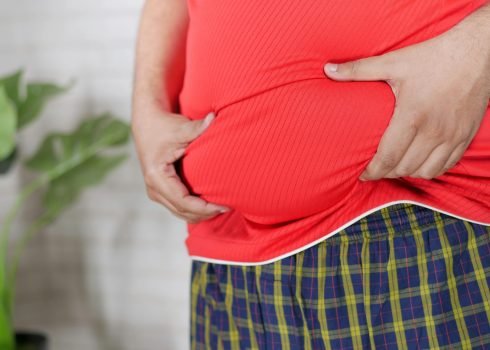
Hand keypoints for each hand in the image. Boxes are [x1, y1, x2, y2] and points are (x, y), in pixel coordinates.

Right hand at [131, 105, 229, 223]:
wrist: (148, 124)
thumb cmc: (164, 126)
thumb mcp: (181, 128)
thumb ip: (198, 127)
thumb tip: (214, 118)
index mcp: (156, 177)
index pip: (183, 202)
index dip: (205, 207)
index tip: (224, 205)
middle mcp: (153, 188)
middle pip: (183, 211)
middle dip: (206, 213)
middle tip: (228, 207)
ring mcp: (155, 192)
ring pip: (180, 212)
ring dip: (201, 213)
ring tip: (222, 207)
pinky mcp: (160, 191)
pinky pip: (179, 207)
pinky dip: (195, 209)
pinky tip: (211, 204)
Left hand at [323, 14, 489, 180]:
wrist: (478, 51)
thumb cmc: (433, 57)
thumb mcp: (393, 62)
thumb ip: (359, 70)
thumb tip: (328, 70)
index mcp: (413, 116)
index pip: (388, 158)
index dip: (372, 171)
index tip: (362, 174)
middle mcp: (434, 131)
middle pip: (404, 168)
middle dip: (386, 172)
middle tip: (374, 168)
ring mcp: (452, 136)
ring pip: (425, 172)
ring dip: (407, 172)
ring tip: (394, 166)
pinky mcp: (465, 136)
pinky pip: (446, 166)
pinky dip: (430, 169)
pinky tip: (418, 162)